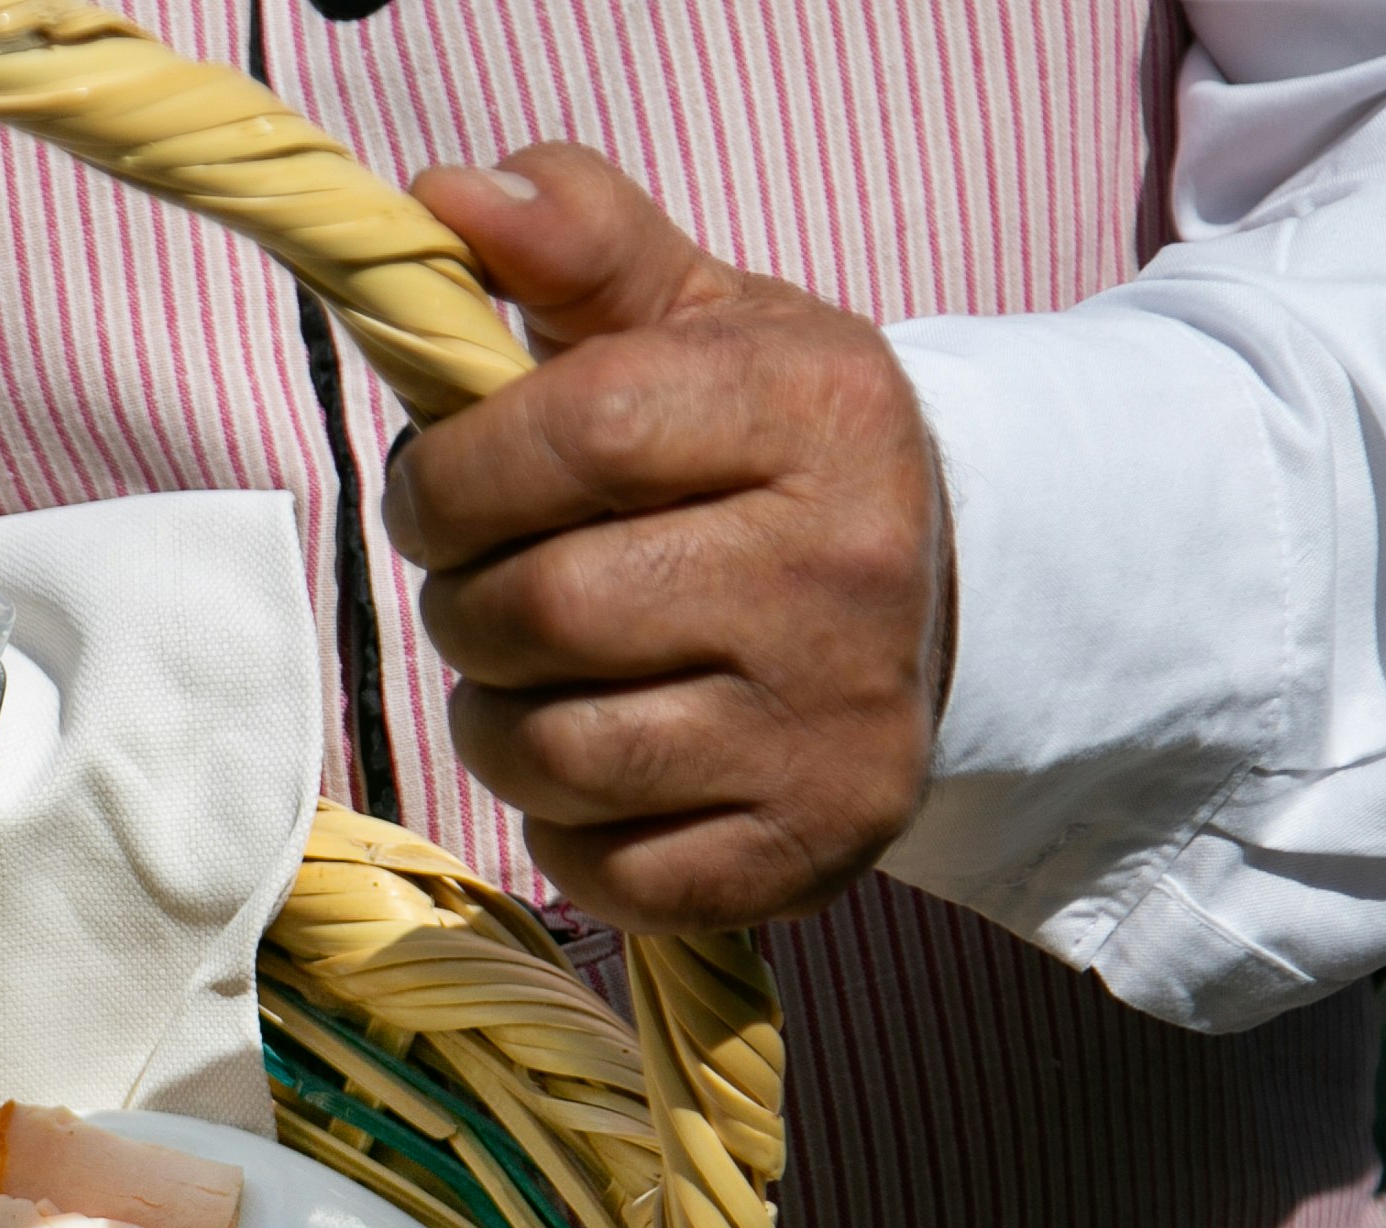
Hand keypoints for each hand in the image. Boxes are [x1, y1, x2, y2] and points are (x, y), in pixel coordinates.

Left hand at [385, 145, 952, 934]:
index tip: (438, 483)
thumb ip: (576, 244)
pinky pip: (600, 869)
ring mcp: (830, 728)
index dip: (453, 471)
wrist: (947, 601)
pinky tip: (606, 761)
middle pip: (543, 609)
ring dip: (497, 720)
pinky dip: (563, 827)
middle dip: (465, 601)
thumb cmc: (767, 452)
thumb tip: (442, 200)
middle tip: (489, 586)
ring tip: (542, 675)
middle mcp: (843, 574)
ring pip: (551, 753)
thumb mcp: (698, 320)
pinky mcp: (807, 852)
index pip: (574, 434)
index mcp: (816, 415)